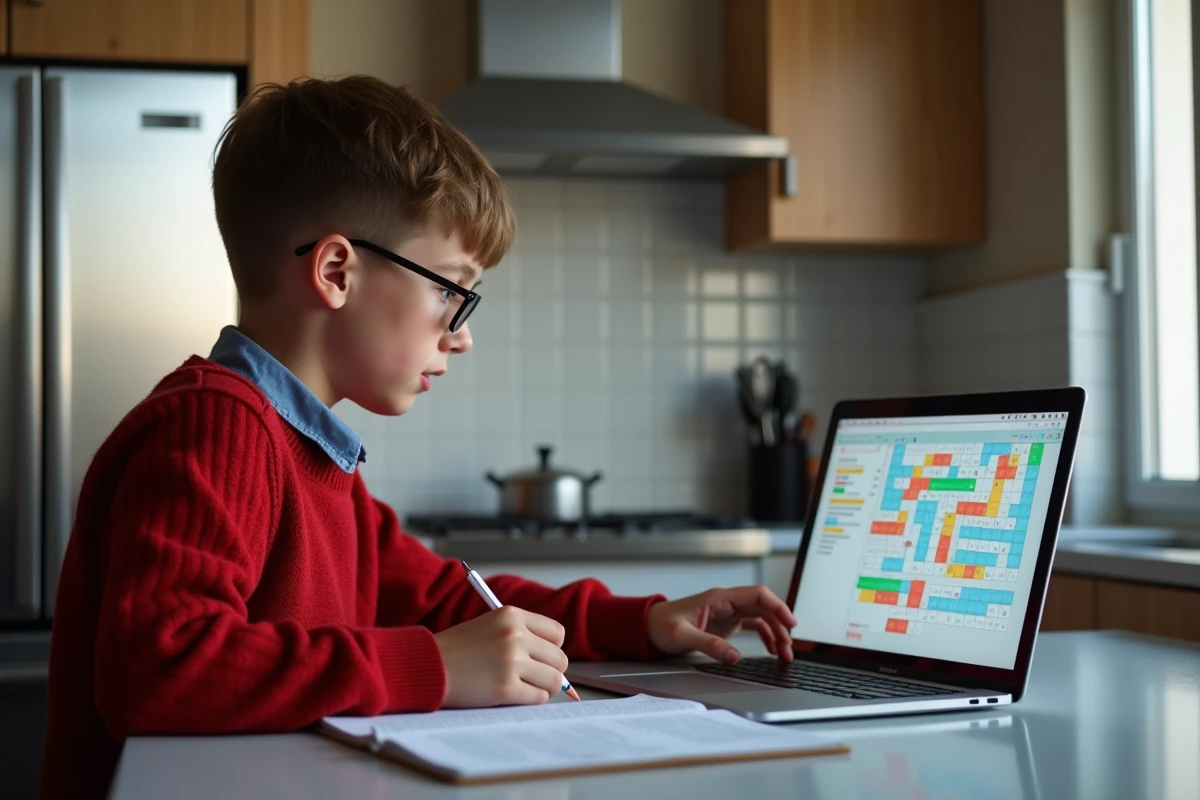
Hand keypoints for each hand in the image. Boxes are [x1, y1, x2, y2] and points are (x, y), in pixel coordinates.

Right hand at [434, 606, 568, 707]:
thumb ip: (521, 634)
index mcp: (512, 615)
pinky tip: (515, 695)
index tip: (541, 657)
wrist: (426, 666)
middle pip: (560, 659)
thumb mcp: (490, 625)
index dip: (552, 648)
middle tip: (535, 677)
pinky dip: (531, 699)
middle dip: (551, 671)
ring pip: (553, 680)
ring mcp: (511, 662)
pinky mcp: (505, 688)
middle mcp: (515, 635)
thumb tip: (557, 662)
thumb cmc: (457, 649)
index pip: (558, 633)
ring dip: (544, 688)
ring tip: (527, 688)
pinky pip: (538, 697)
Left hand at [646, 585, 797, 663]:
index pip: (757, 595)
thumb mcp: (683, 636)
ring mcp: (728, 613)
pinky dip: (766, 636)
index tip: (790, 623)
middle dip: (781, 625)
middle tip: (789, 648)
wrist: (649, 627)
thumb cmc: (662, 625)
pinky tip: (771, 650)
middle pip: (764, 607)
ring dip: (776, 632)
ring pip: (762, 617)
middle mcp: (727, 603)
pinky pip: (754, 626)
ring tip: (784, 653)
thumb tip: (735, 657)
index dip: (777, 606)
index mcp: (719, 598)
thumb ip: (709, 645)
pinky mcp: (727, 624)